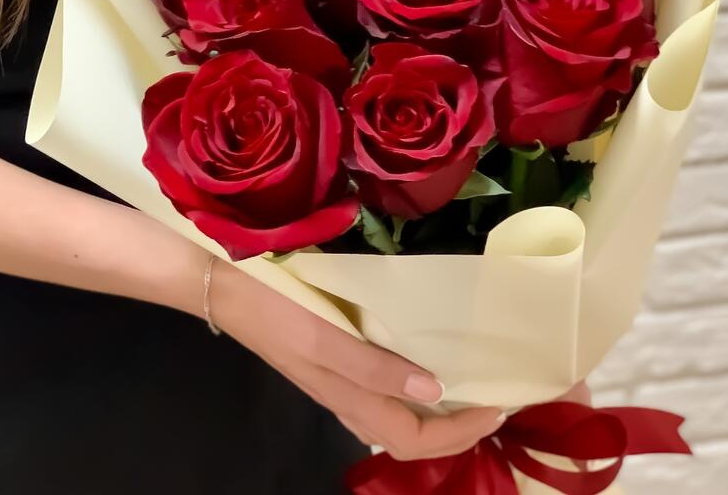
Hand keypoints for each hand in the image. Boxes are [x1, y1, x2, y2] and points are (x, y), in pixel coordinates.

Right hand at [209, 260, 504, 460]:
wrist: (227, 287)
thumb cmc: (276, 311)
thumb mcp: (323, 338)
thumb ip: (374, 367)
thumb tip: (435, 390)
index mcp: (349, 398)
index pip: (417, 439)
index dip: (461, 431)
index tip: (499, 403)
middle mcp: (347, 399)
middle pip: (410, 437)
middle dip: (456, 430)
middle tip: (493, 400)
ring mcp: (336, 382)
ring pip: (395, 417)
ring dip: (435, 413)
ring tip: (466, 385)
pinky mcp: (328, 360)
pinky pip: (379, 392)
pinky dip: (409, 389)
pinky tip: (418, 363)